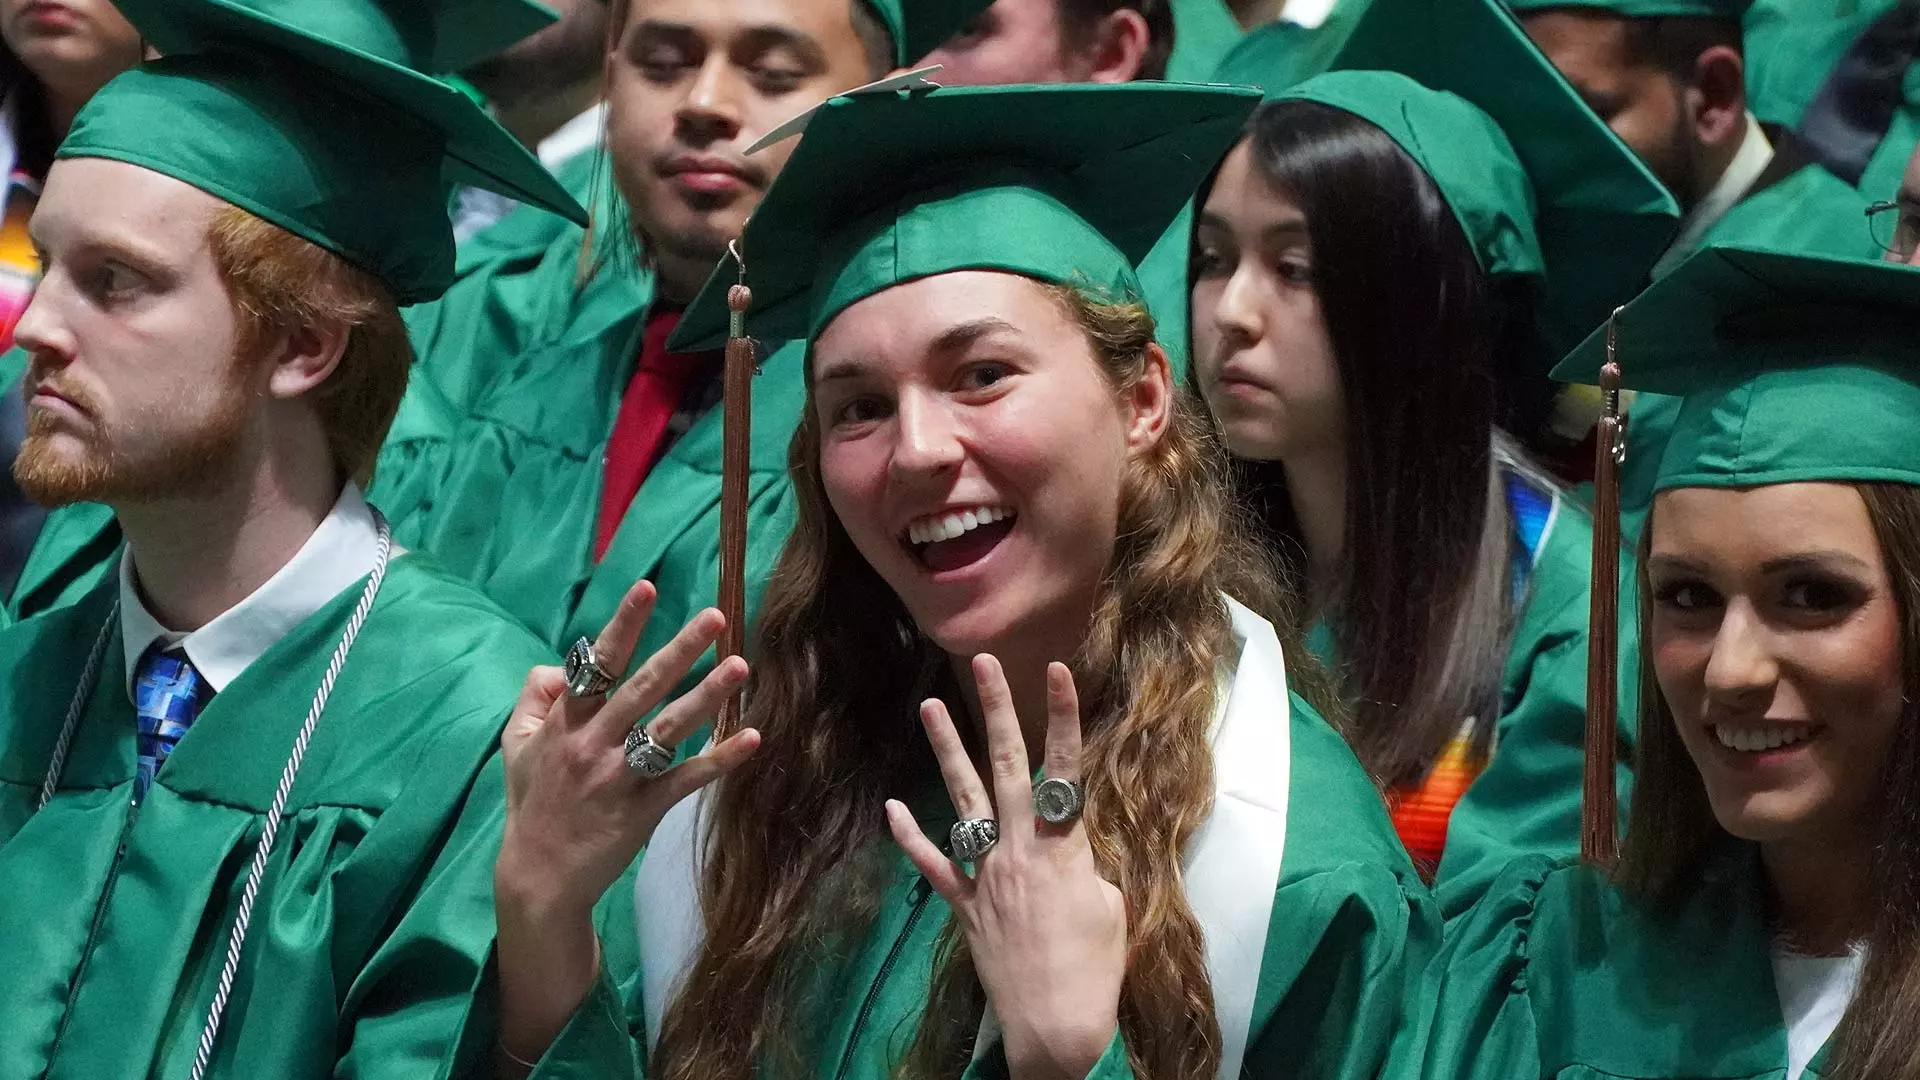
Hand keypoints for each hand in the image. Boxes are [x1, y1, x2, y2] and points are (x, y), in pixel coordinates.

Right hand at [497, 579, 760, 915]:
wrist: (540, 877)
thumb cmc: (532, 803)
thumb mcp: (514, 745)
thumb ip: (534, 697)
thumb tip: (561, 663)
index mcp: (565, 722)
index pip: (596, 663)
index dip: (622, 625)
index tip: (648, 588)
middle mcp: (594, 744)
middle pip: (643, 687)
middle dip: (680, 649)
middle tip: (716, 617)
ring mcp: (620, 778)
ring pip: (668, 728)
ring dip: (707, 696)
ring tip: (741, 666)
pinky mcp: (644, 811)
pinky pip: (686, 779)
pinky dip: (719, 760)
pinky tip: (753, 738)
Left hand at [886, 657, 1124, 1079]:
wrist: (1055, 1026)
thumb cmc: (1095, 968)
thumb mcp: (1110, 906)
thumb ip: (1085, 865)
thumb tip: (1067, 852)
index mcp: (1063, 846)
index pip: (1066, 767)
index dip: (1063, 714)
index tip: (1055, 668)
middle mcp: (1019, 848)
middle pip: (1009, 766)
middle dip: (998, 710)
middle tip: (984, 663)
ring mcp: (986, 873)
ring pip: (964, 799)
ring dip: (947, 750)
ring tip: (929, 707)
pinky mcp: (964, 903)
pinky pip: (934, 863)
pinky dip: (911, 836)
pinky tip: (893, 807)